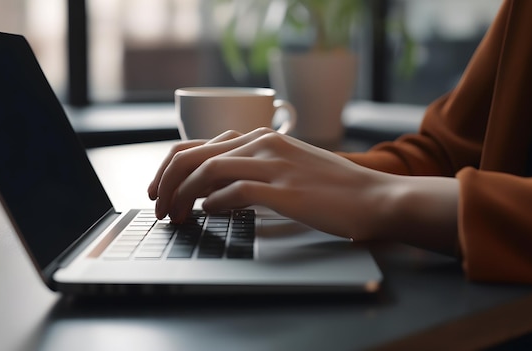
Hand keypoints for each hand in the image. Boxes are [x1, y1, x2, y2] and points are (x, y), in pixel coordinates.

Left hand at [148, 128, 394, 239]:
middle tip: (159, 207)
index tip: (159, 190)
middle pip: (193, 156)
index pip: (196, 145)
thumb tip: (207, 190)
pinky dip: (212, 204)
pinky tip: (206, 215)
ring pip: (207, 171)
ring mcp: (273, 165)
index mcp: (260, 137)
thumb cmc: (329, 188)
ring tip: (175, 217)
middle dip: (167, 183)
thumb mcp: (284, 168)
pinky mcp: (284, 190)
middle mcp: (261, 144)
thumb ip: (248, 170)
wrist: (373, 196)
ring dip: (182, 196)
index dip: (169, 168)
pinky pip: (234, 191)